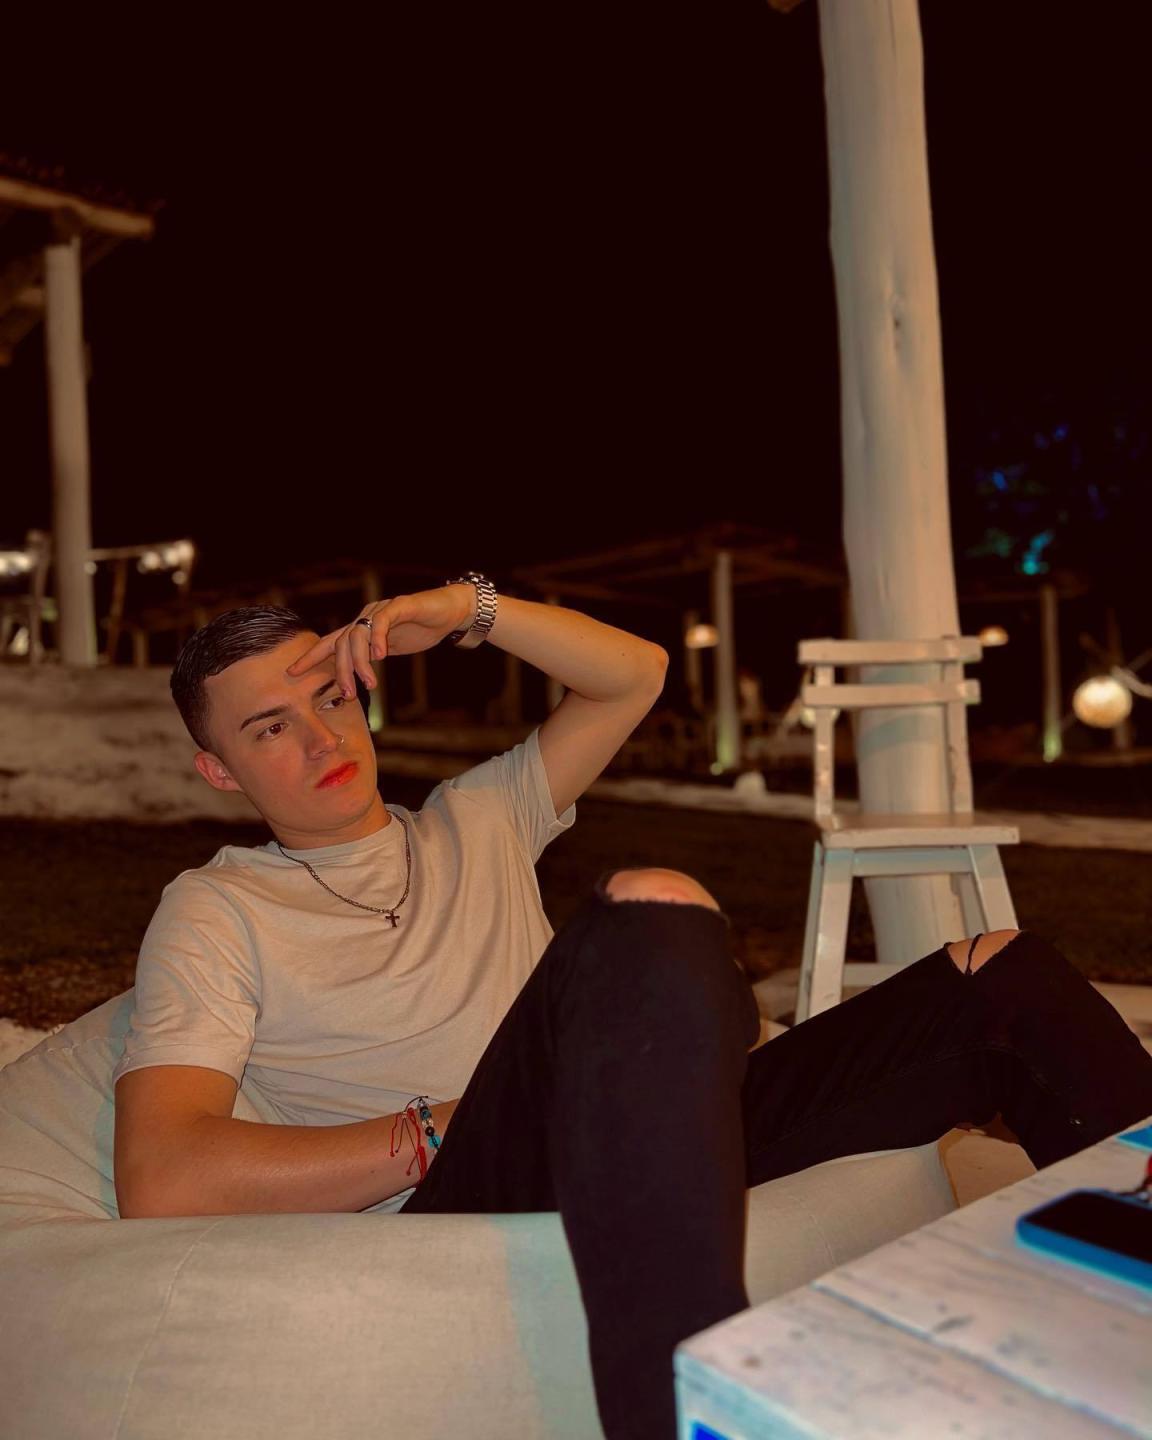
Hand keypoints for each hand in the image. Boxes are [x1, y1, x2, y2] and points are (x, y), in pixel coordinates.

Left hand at [286, 587, 474, 693]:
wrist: (449, 612)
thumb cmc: (420, 630)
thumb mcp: (391, 648)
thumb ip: (373, 657)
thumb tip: (358, 678)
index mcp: (362, 629)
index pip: (331, 643)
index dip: (311, 656)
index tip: (292, 672)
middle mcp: (365, 618)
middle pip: (342, 644)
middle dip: (342, 671)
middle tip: (348, 694)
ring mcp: (380, 610)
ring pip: (358, 635)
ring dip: (361, 662)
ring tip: (370, 683)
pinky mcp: (399, 606)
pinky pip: (381, 621)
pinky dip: (377, 638)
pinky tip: (381, 656)